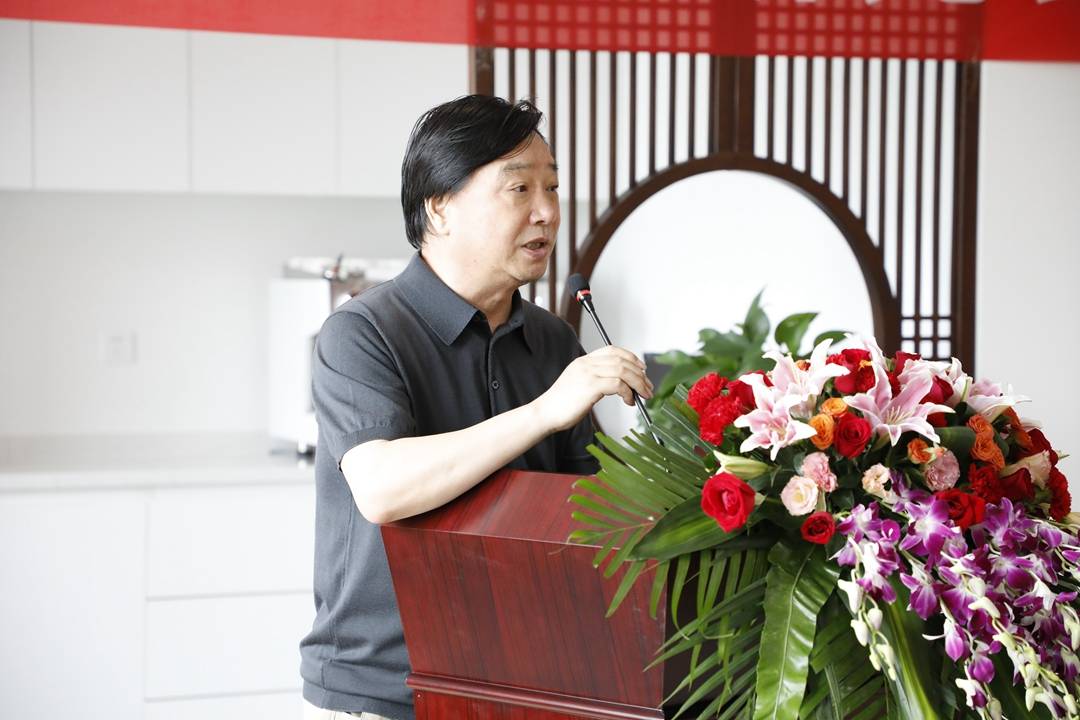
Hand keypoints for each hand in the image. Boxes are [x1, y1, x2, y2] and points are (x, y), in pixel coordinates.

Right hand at [535, 345, 653, 431]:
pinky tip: (628, 401)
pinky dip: (628, 393)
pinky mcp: (590, 386)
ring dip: (638, 383)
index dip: (630, 357)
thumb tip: (619, 385)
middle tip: (648, 387)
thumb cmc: (561, 405)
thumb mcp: (579, 385)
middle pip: (621, 360)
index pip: (612, 350)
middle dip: (639, 374)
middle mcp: (586, 364)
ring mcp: (588, 373)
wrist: (545, 414)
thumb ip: (596, 380)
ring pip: (623, 370)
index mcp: (583, 361)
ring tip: (643, 395)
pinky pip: (618, 385)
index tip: (641, 369)